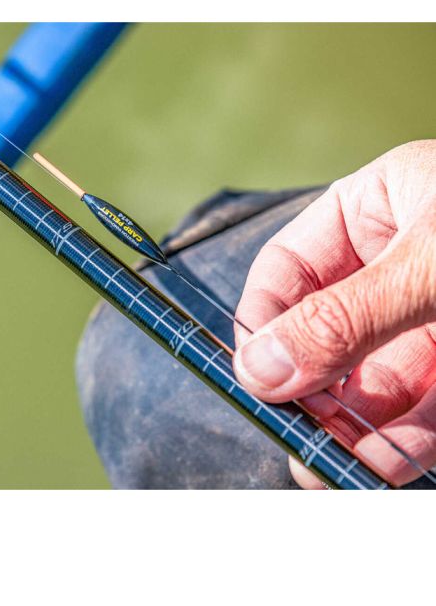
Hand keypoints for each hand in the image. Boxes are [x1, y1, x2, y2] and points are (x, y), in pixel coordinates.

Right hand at [233, 139, 435, 487]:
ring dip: (347, 424)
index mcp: (378, 210)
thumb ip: (347, 317)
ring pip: (366, 380)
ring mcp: (430, 321)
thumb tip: (260, 368)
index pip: (288, 269)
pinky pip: (416, 410)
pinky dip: (397, 441)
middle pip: (322, 332)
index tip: (255, 375)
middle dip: (307, 384)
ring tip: (330, 464)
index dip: (264, 321)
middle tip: (293, 430)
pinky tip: (380, 464)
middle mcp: (397, 266)